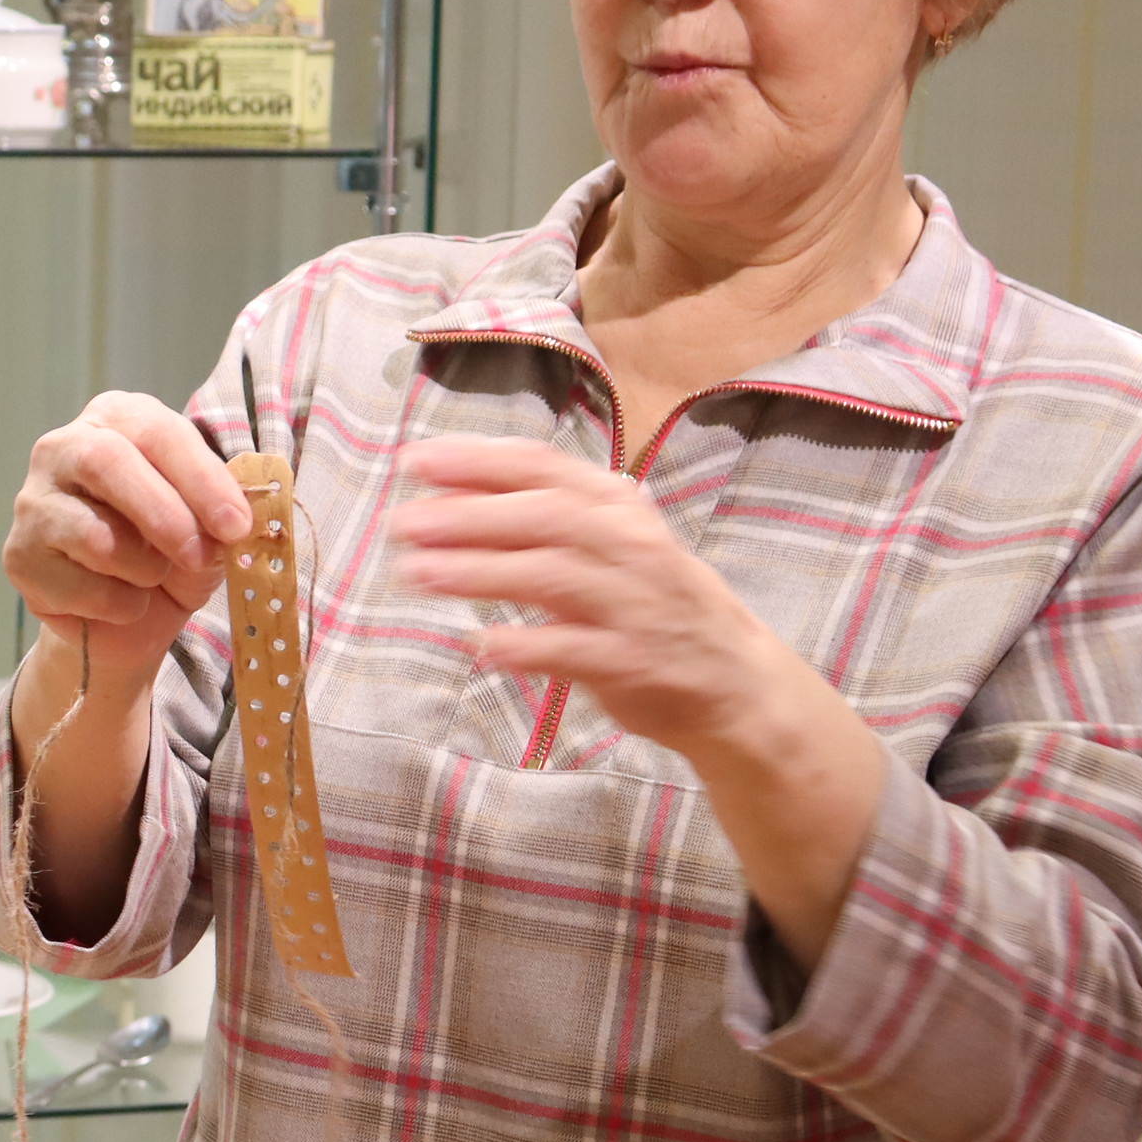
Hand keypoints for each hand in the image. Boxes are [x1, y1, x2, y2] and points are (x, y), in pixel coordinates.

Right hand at [3, 391, 255, 664]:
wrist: (123, 616)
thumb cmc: (169, 553)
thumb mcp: (207, 528)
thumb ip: (216, 517)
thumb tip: (226, 528)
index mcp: (117, 419)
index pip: (156, 432)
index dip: (200, 478)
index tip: (236, 524)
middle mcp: (64, 447)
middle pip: (106, 462)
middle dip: (165, 516)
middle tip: (202, 557)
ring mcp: (34, 501)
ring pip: (94, 535)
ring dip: (145, 569)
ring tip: (154, 578)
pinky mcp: (19, 556)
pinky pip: (80, 587)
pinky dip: (119, 606)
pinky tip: (121, 603)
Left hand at [388, 436, 796, 752]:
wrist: (738, 681)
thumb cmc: (657, 605)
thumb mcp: (612, 545)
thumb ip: (545, 518)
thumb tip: (457, 490)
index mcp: (618, 508)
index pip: (543, 467)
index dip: (477, 459)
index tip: (416, 460)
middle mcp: (630, 546)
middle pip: (543, 516)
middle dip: (468, 515)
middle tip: (403, 522)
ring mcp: (635, 604)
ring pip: (552, 576)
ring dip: (480, 572)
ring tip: (418, 572)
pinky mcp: (635, 662)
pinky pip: (574, 649)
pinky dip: (526, 645)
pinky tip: (481, 644)